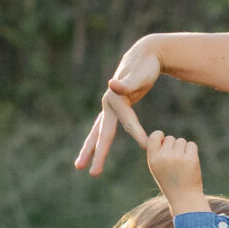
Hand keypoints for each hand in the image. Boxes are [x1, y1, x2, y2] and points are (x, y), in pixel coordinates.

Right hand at [75, 41, 161, 173]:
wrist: (144, 54)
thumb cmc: (145, 65)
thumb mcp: (140, 73)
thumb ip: (127, 82)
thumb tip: (111, 86)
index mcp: (116, 99)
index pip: (127, 122)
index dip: (138, 134)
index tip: (147, 146)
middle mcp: (109, 105)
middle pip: (103, 133)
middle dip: (97, 154)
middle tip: (90, 173)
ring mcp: (110, 107)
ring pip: (99, 132)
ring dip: (92, 149)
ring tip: (80, 166)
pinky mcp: (115, 108)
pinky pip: (107, 128)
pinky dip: (102, 138)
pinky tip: (97, 149)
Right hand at [144, 129, 208, 213]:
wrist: (184, 198)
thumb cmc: (170, 182)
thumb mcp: (157, 168)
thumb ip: (157, 152)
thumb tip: (161, 135)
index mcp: (153, 159)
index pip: (154, 136)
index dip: (160, 136)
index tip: (164, 142)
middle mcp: (164, 157)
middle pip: (170, 138)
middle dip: (174, 146)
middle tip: (175, 162)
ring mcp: (178, 157)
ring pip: (181, 141)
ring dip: (183, 149)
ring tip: (182, 164)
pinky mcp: (191, 158)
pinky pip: (191, 145)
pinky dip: (192, 151)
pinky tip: (190, 162)